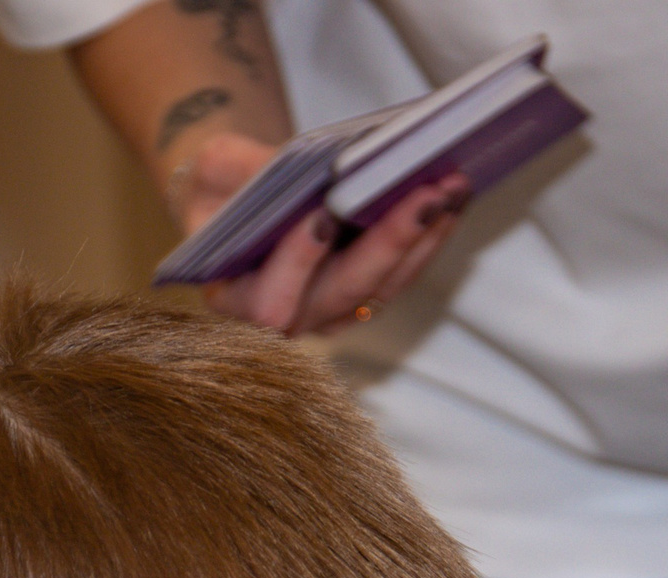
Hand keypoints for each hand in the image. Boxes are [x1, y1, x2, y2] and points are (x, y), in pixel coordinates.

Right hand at [173, 130, 466, 336]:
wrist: (244, 195)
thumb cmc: (223, 186)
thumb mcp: (215, 169)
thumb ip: (240, 173)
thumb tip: (304, 171)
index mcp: (238, 299)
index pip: (270, 301)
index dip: (297, 263)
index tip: (320, 218)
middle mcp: (292, 317)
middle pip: (346, 291)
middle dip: (390, 242)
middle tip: (425, 195)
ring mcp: (335, 311)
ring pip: (386, 285)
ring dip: (424, 236)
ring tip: (451, 187)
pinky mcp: (367, 293)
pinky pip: (404, 272)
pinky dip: (431, 234)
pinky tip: (452, 196)